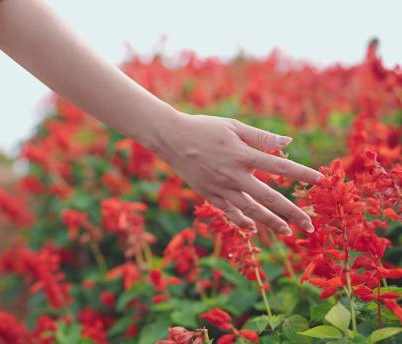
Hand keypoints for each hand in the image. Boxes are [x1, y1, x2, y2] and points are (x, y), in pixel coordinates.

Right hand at [156, 112, 321, 234]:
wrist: (171, 138)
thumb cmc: (204, 128)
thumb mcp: (234, 126)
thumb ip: (261, 137)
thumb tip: (289, 144)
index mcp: (243, 155)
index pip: (280, 167)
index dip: (302, 174)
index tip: (320, 181)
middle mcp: (234, 175)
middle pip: (269, 198)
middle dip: (292, 213)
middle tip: (309, 226)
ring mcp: (220, 188)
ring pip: (250, 210)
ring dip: (270, 223)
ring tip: (287, 232)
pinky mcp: (208, 194)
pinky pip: (229, 211)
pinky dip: (242, 221)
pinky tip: (253, 228)